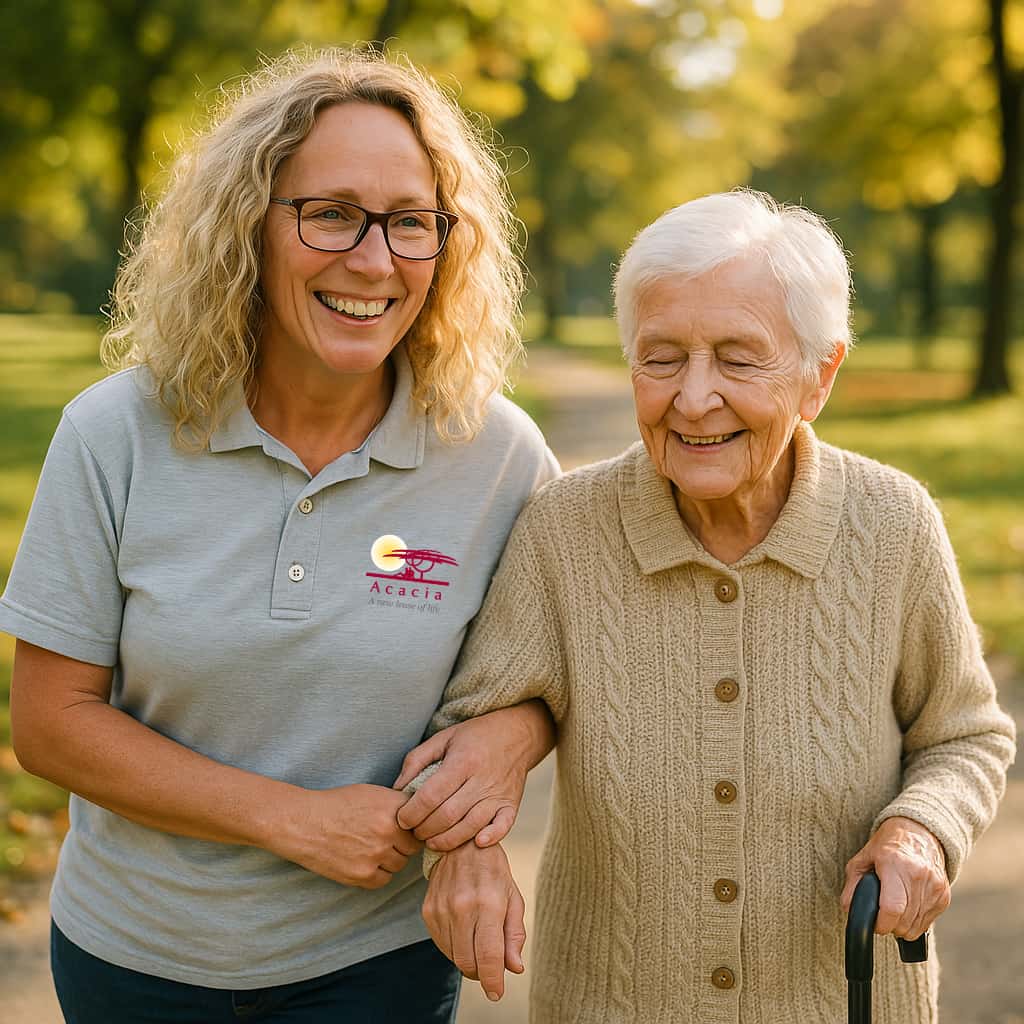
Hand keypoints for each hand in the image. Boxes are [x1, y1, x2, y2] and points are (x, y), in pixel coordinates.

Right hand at [272, 784, 421, 888]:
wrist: (304, 823)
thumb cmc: (337, 804)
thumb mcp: (372, 792)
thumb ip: (397, 804)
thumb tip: (420, 815)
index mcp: (392, 807)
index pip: (421, 823)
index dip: (412, 826)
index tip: (405, 828)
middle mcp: (388, 831)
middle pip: (413, 846)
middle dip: (403, 843)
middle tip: (387, 839)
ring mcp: (376, 855)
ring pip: (399, 864)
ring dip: (391, 859)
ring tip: (372, 848)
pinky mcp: (362, 875)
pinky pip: (384, 880)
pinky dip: (377, 873)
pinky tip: (365, 861)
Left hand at [393, 702, 554, 851]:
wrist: (517, 733)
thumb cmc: (475, 736)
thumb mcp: (443, 738)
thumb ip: (416, 760)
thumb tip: (397, 788)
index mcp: (462, 761)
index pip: (431, 795)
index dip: (412, 812)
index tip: (402, 819)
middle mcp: (481, 779)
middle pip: (448, 814)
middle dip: (425, 829)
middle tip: (414, 832)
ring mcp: (498, 793)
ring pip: (471, 826)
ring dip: (448, 840)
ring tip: (432, 841)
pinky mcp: (511, 804)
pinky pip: (503, 826)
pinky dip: (490, 837)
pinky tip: (476, 843)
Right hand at [422, 842, 525, 1001]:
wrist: (461, 843)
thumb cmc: (493, 870)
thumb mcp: (513, 897)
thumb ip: (514, 934)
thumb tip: (515, 967)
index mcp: (489, 903)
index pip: (489, 956)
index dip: (494, 981)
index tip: (497, 994)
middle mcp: (463, 908)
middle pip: (468, 962)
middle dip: (482, 974)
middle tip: (491, 967)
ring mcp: (442, 909)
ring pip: (454, 956)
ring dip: (468, 961)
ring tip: (479, 944)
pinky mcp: (429, 911)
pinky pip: (442, 945)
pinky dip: (454, 948)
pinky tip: (464, 934)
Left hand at [841, 816, 950, 939]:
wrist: (918, 832)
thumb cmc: (887, 846)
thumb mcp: (863, 858)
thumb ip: (852, 885)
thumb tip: (848, 909)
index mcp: (895, 864)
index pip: (892, 908)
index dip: (881, 924)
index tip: (874, 924)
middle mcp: (918, 876)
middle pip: (904, 922)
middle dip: (890, 926)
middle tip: (882, 914)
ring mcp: (934, 887)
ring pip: (916, 927)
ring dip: (902, 926)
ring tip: (894, 909)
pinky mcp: (944, 896)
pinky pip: (928, 923)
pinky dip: (915, 922)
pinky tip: (907, 906)